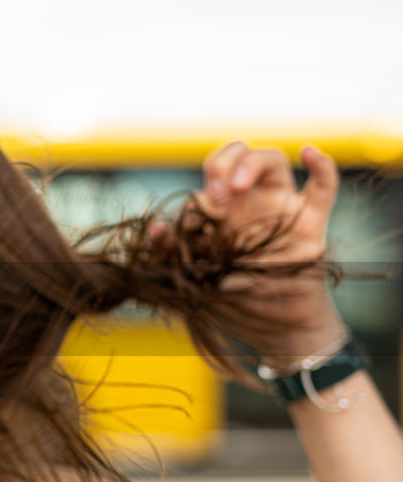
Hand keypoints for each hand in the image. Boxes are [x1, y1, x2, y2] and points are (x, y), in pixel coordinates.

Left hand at [152, 141, 345, 363]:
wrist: (275, 328)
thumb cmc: (232, 302)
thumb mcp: (194, 277)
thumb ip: (173, 253)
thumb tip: (157, 228)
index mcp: (221, 212)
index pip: (205, 184)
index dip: (188, 199)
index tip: (186, 220)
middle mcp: (250, 203)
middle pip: (238, 156)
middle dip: (220, 165)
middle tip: (214, 195)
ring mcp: (282, 208)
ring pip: (273, 161)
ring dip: (251, 164)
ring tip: (236, 186)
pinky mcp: (312, 224)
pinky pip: (324, 187)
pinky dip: (322, 165)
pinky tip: (308, 152)